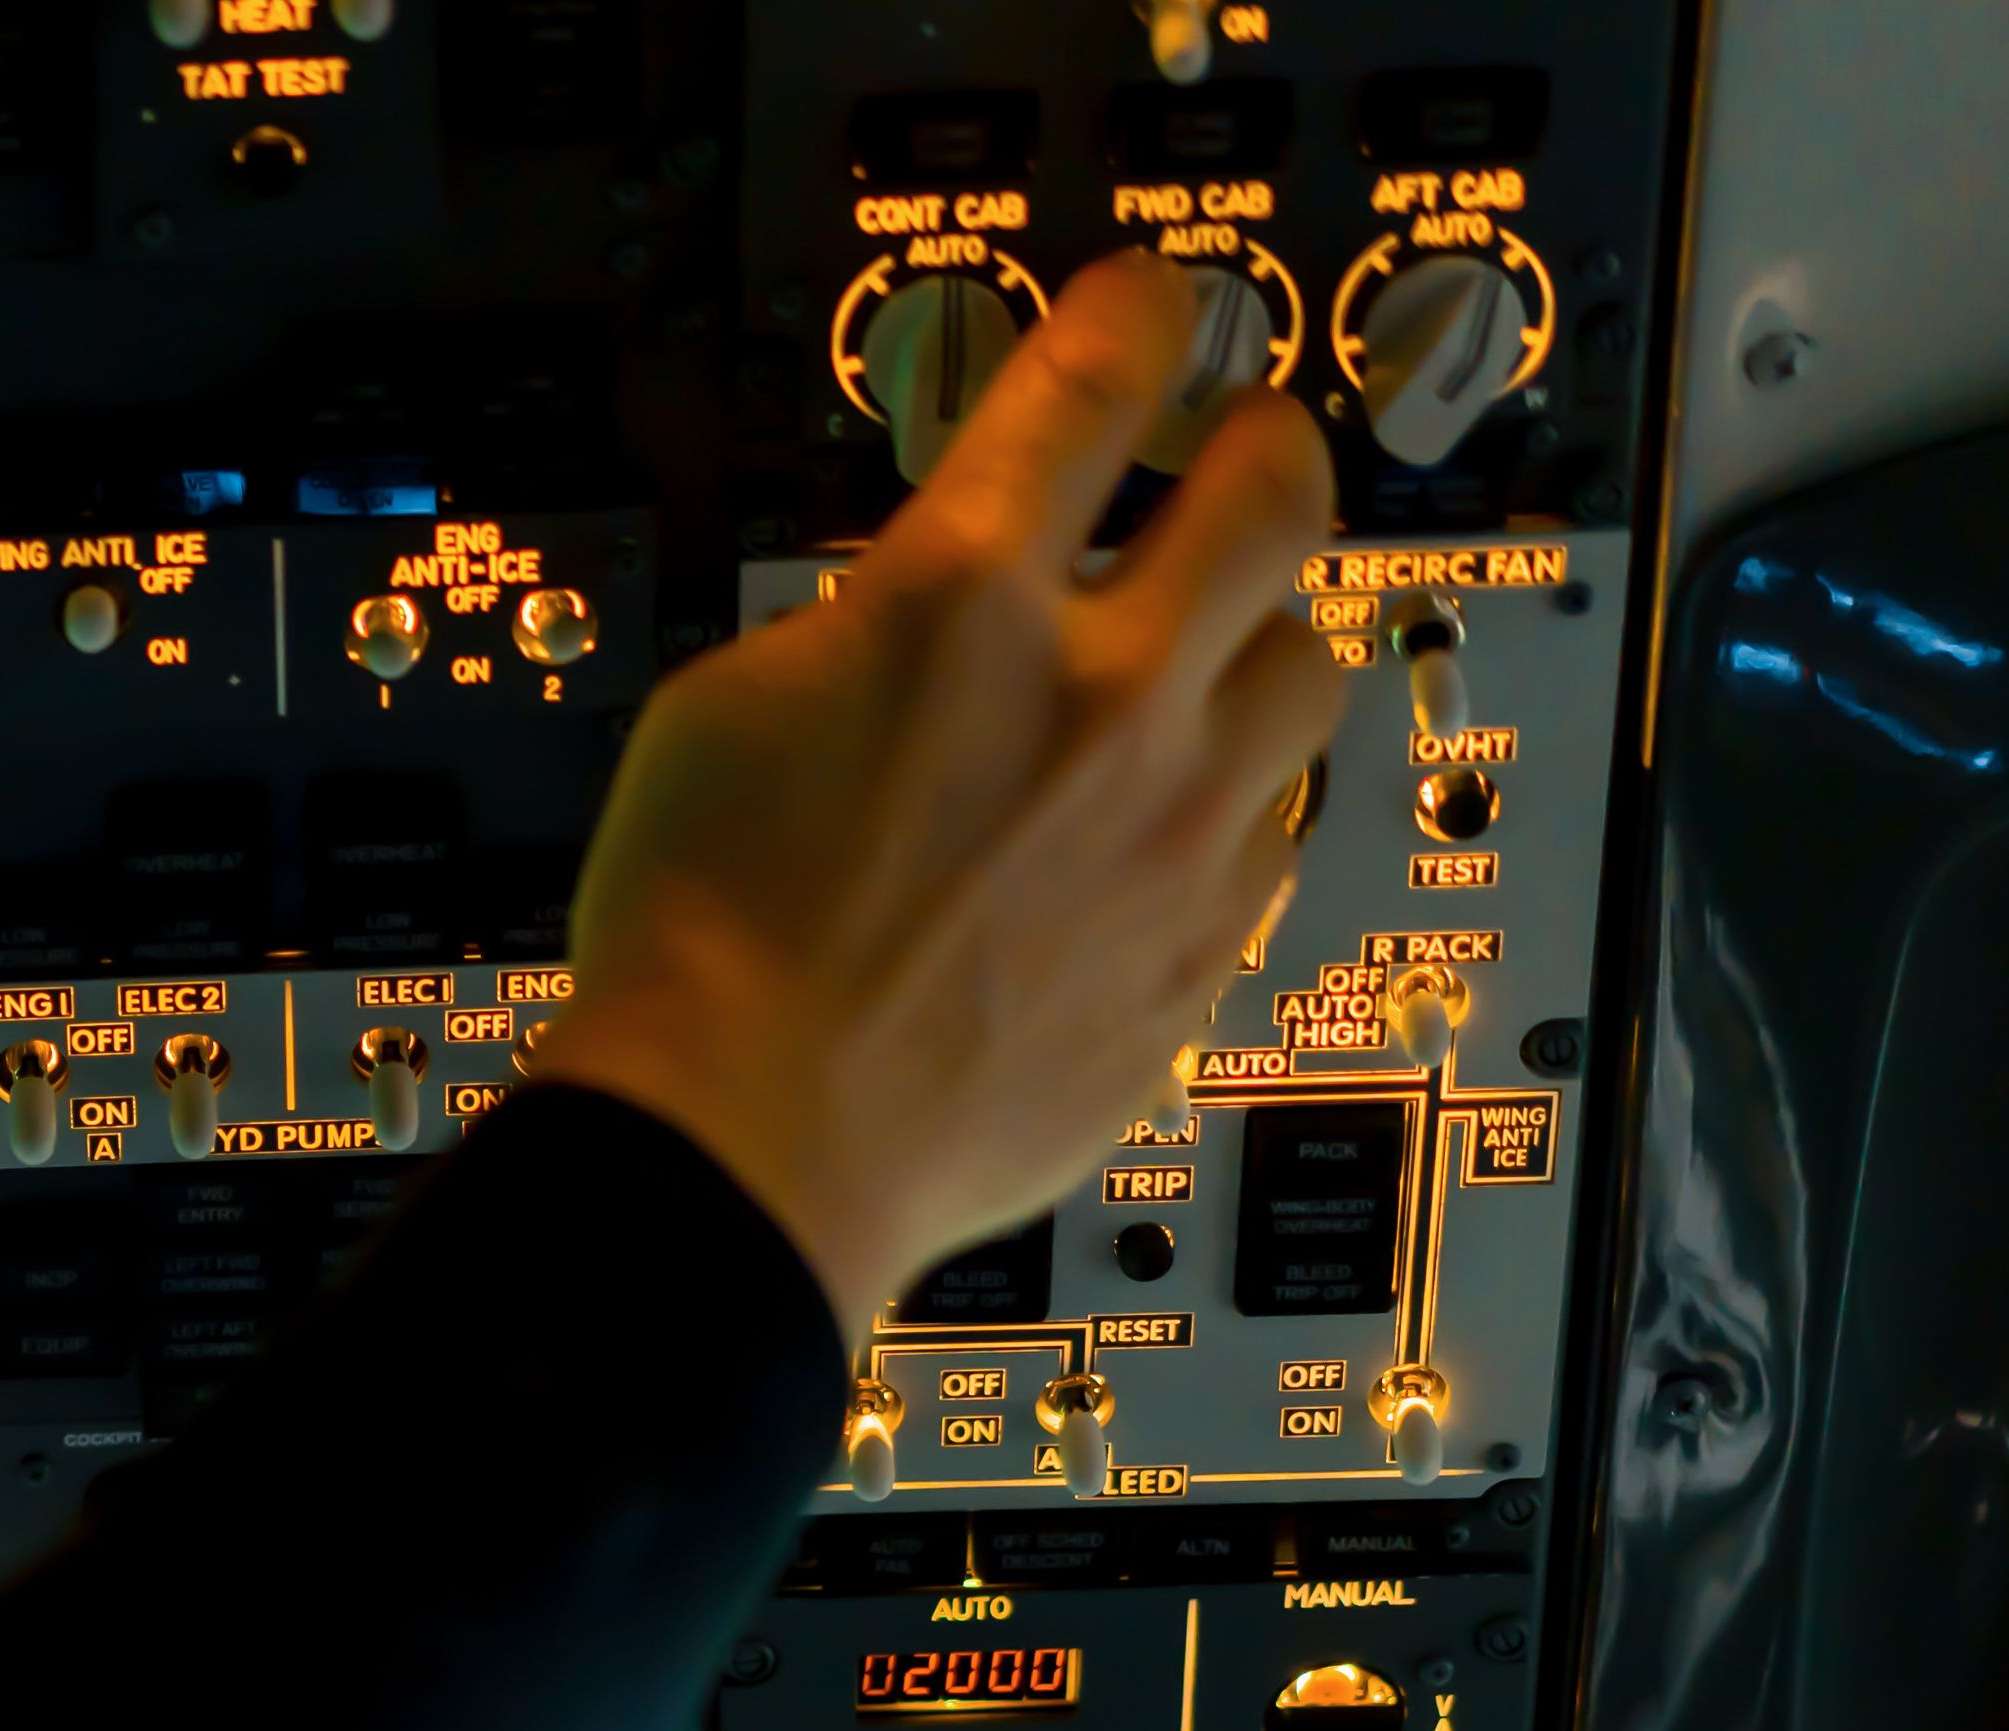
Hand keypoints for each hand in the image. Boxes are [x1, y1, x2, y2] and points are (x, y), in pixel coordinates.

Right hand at [537, 250, 1348, 1343]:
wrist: (746, 1142)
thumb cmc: (702, 937)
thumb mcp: (731, 709)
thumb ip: (870, 620)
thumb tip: (939, 595)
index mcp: (959, 603)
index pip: (1095, 385)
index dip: (1135, 316)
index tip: (1150, 305)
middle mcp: (1104, 695)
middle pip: (1275, 489)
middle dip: (1261, 441)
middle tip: (1240, 447)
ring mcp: (1178, 828)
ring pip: (1311, 665)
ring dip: (1261, 642)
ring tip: (1208, 668)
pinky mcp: (1207, 948)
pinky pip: (1274, 835)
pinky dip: (1230, 809)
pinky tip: (1162, 834)